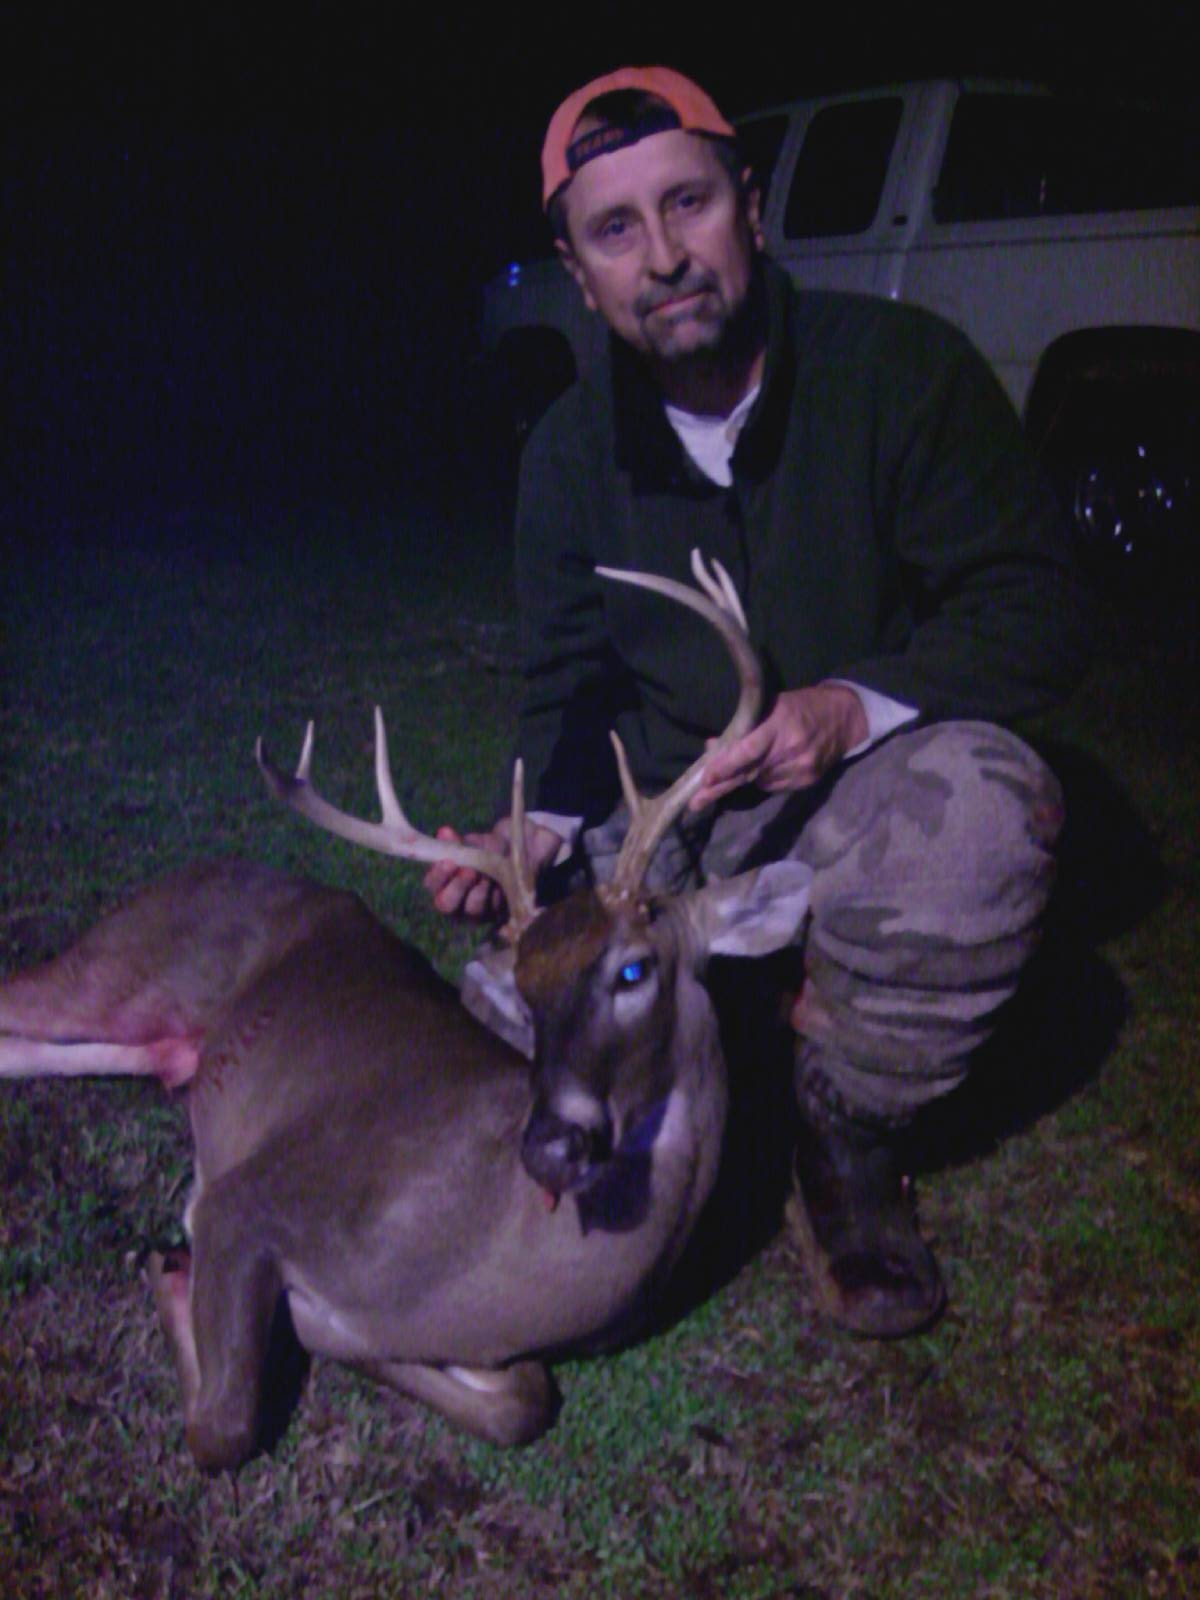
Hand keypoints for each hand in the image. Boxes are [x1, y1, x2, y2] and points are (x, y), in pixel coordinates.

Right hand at [424, 817, 563, 920]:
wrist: (524, 854)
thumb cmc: (492, 848)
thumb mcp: (477, 842)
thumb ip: (460, 842)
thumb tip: (444, 833)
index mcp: (445, 882)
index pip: (432, 884)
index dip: (438, 875)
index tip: (449, 861)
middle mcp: (457, 902)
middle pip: (446, 904)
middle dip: (457, 887)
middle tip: (470, 871)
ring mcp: (478, 912)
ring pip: (472, 909)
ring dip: (478, 892)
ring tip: (488, 876)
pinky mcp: (498, 916)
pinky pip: (495, 910)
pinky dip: (498, 896)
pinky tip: (503, 883)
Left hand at [689, 684, 867, 810]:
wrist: (844, 718)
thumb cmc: (802, 707)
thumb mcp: (772, 707)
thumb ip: (744, 728)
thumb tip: (712, 747)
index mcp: (780, 725)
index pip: (748, 750)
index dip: (726, 766)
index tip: (706, 778)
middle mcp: (791, 749)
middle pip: (748, 773)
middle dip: (720, 788)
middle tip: (695, 803)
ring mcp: (801, 768)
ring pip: (760, 782)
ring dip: (745, 779)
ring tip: (736, 773)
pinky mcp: (808, 780)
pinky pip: (775, 786)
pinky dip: (765, 779)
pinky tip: (769, 768)